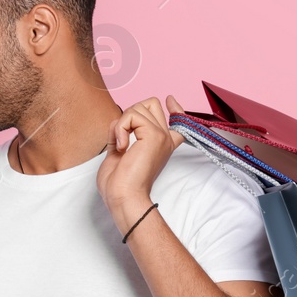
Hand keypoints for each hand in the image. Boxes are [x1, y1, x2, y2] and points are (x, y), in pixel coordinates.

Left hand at [97, 96, 187, 230]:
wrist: (123, 197)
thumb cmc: (119, 183)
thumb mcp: (119, 153)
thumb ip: (122, 134)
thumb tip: (119, 121)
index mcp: (160, 145)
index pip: (177, 120)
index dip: (175, 108)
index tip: (170, 100)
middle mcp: (164, 139)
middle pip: (151, 104)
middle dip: (130, 113)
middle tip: (123, 137)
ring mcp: (161, 136)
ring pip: (139, 107)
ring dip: (122, 123)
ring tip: (120, 145)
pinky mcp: (153, 135)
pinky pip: (132, 115)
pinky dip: (120, 128)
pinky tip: (121, 147)